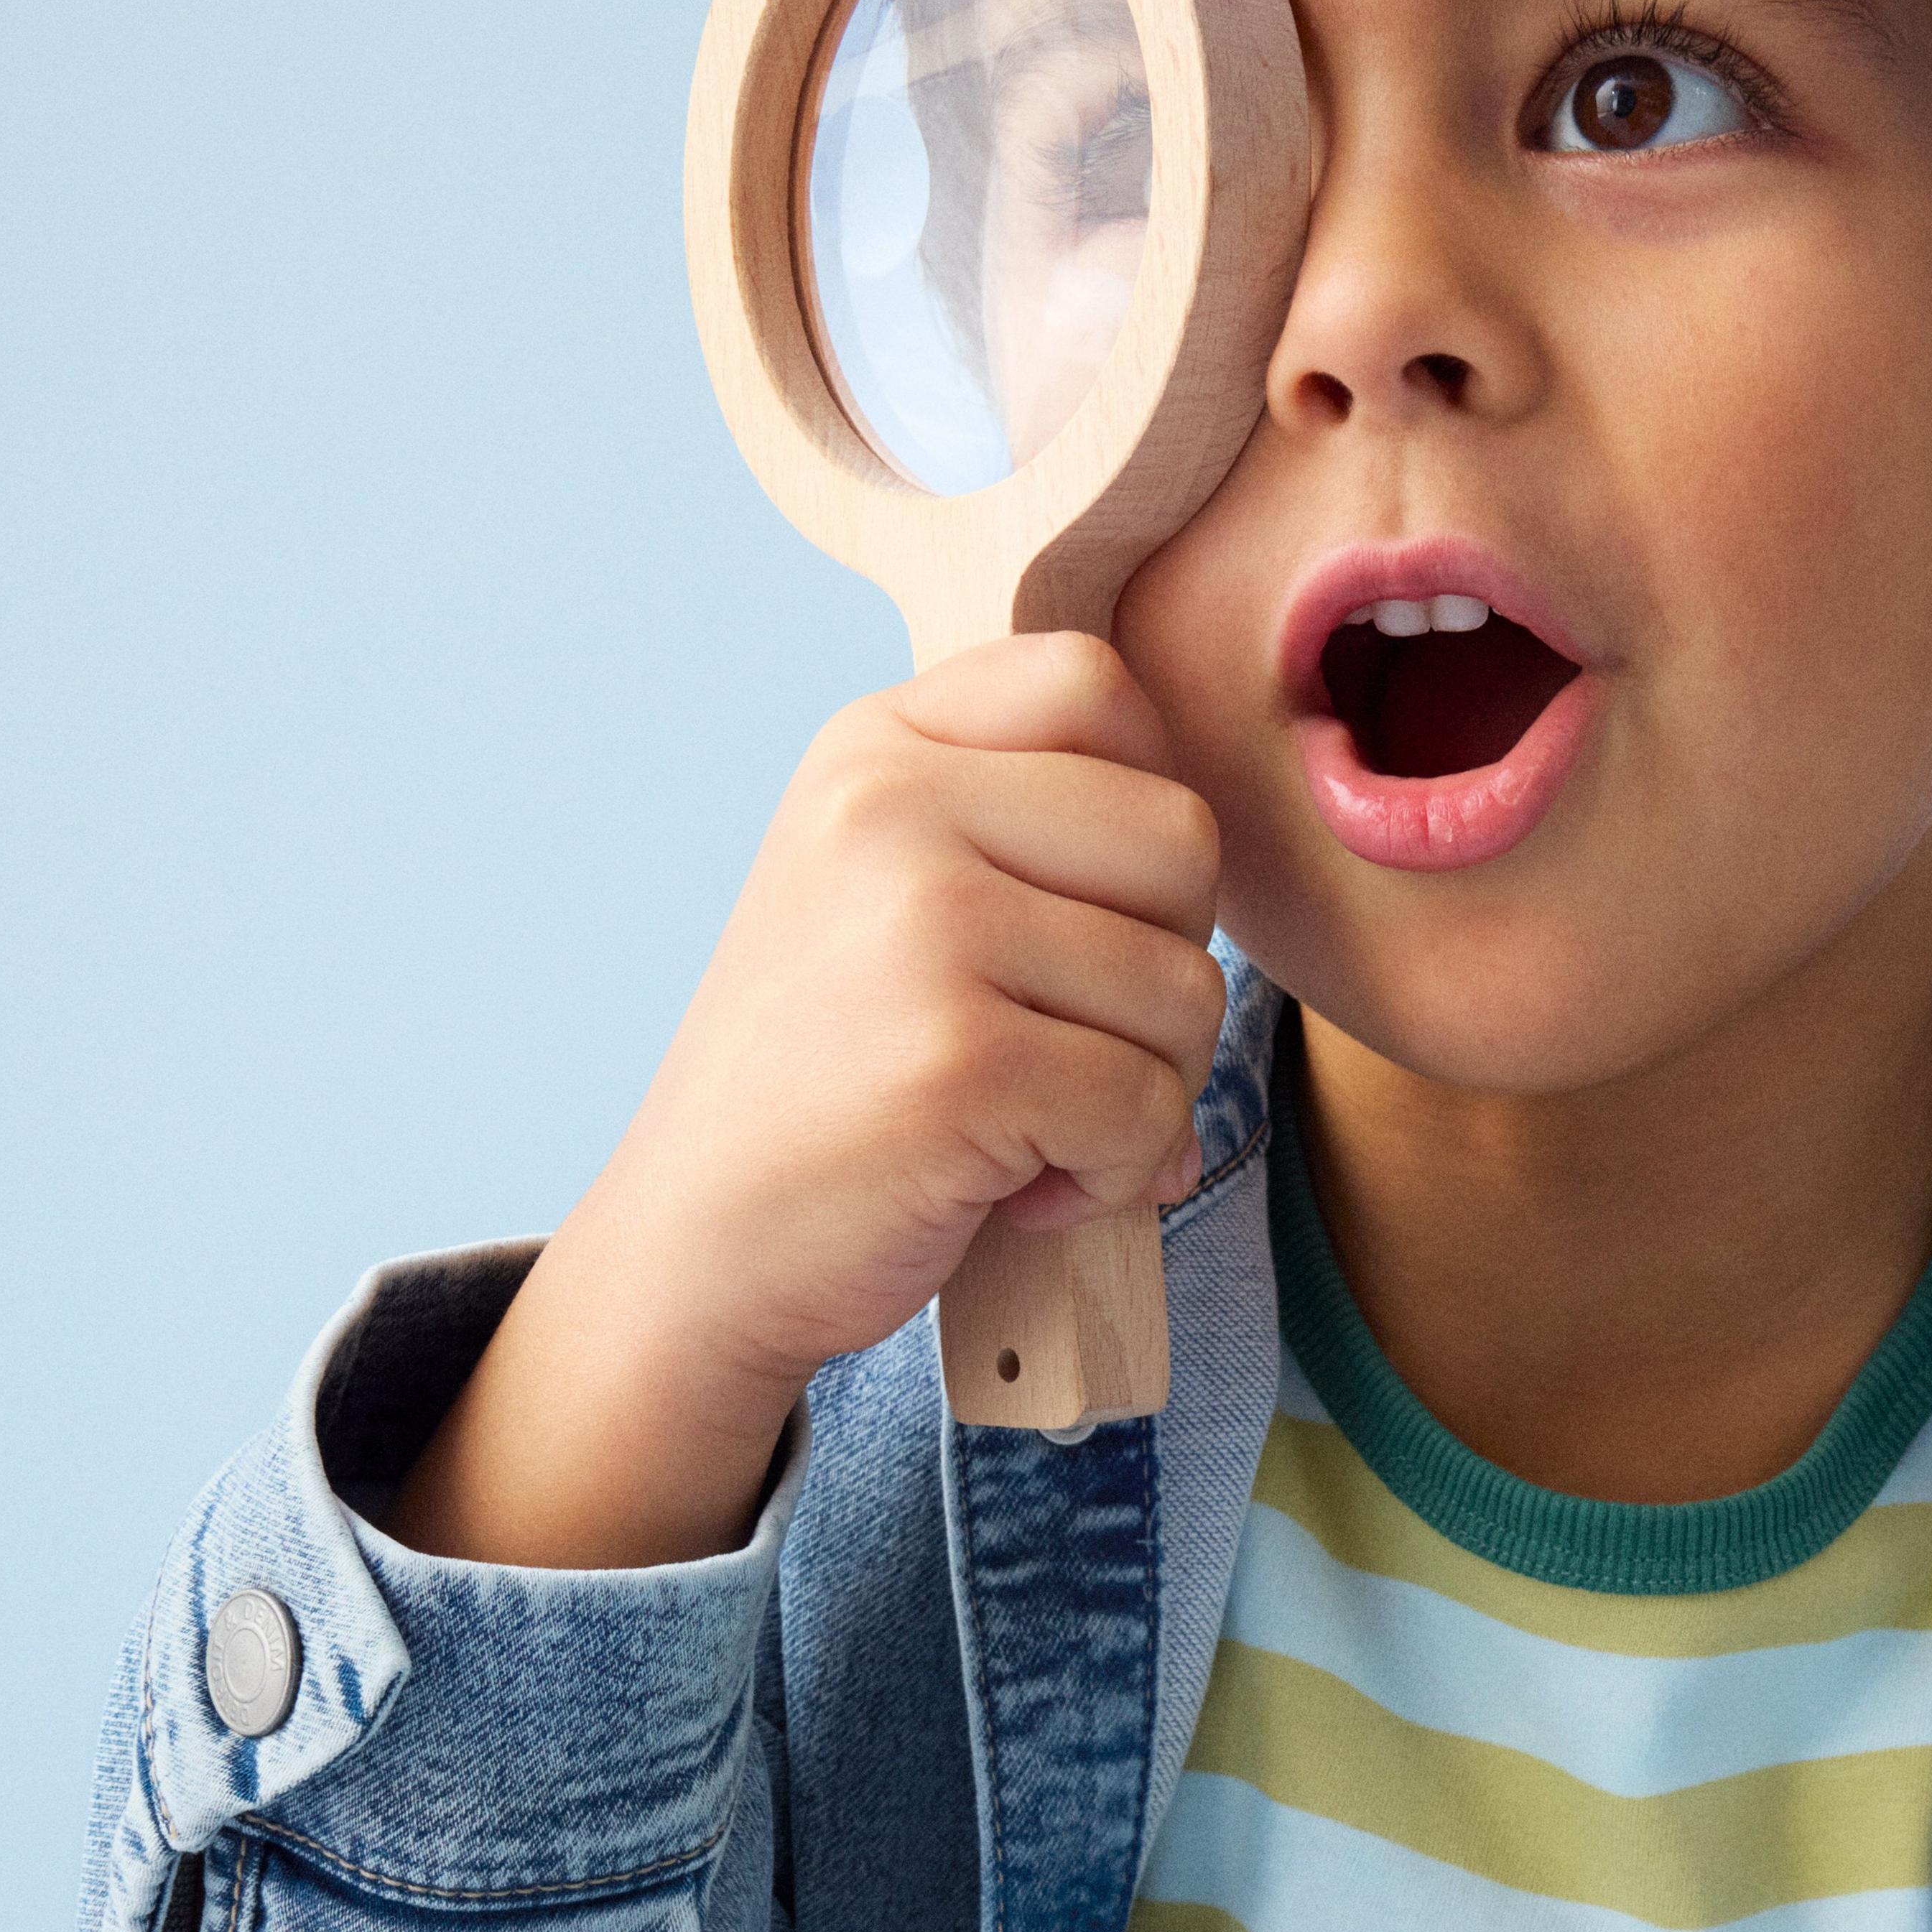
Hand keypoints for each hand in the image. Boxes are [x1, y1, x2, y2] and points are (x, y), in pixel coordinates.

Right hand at [390, 640, 1226, 1567]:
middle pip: (1182, 838)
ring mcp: (923, 927)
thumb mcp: (886, 886)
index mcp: (875, 747)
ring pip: (1187, 988)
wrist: (700, 1247)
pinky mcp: (960, 1061)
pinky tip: (1017, 1190)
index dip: (1134, 818)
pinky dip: (1113, 1175)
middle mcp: (890, 806)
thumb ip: (1027, 820)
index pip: (1098, 684)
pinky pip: (1150, 1107)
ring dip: (1143, 1091)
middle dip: (1162, 971)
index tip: (1066, 920)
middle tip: (1060, 1047)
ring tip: (1026, 1127)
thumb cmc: (832, 1079)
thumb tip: (1231, 827)